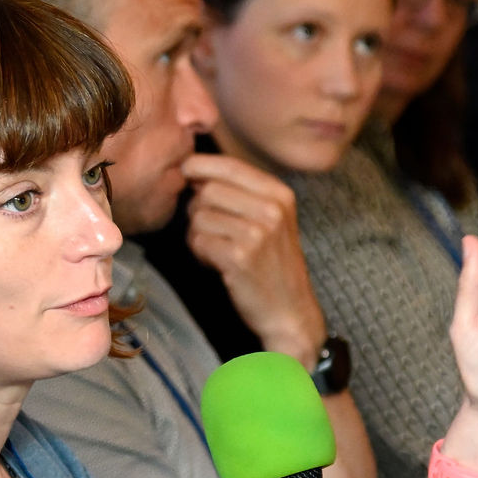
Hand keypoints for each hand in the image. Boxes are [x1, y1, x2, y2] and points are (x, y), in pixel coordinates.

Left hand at [182, 154, 327, 356]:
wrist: (290, 312)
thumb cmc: (273, 264)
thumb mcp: (271, 219)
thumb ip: (241, 193)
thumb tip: (193, 169)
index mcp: (280, 194)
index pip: (229, 165)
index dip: (200, 166)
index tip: (186, 173)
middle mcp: (271, 209)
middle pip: (208, 190)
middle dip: (198, 209)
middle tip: (210, 230)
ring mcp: (257, 233)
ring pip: (199, 216)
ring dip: (197, 234)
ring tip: (216, 249)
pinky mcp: (240, 257)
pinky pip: (198, 241)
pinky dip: (200, 253)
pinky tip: (215, 263)